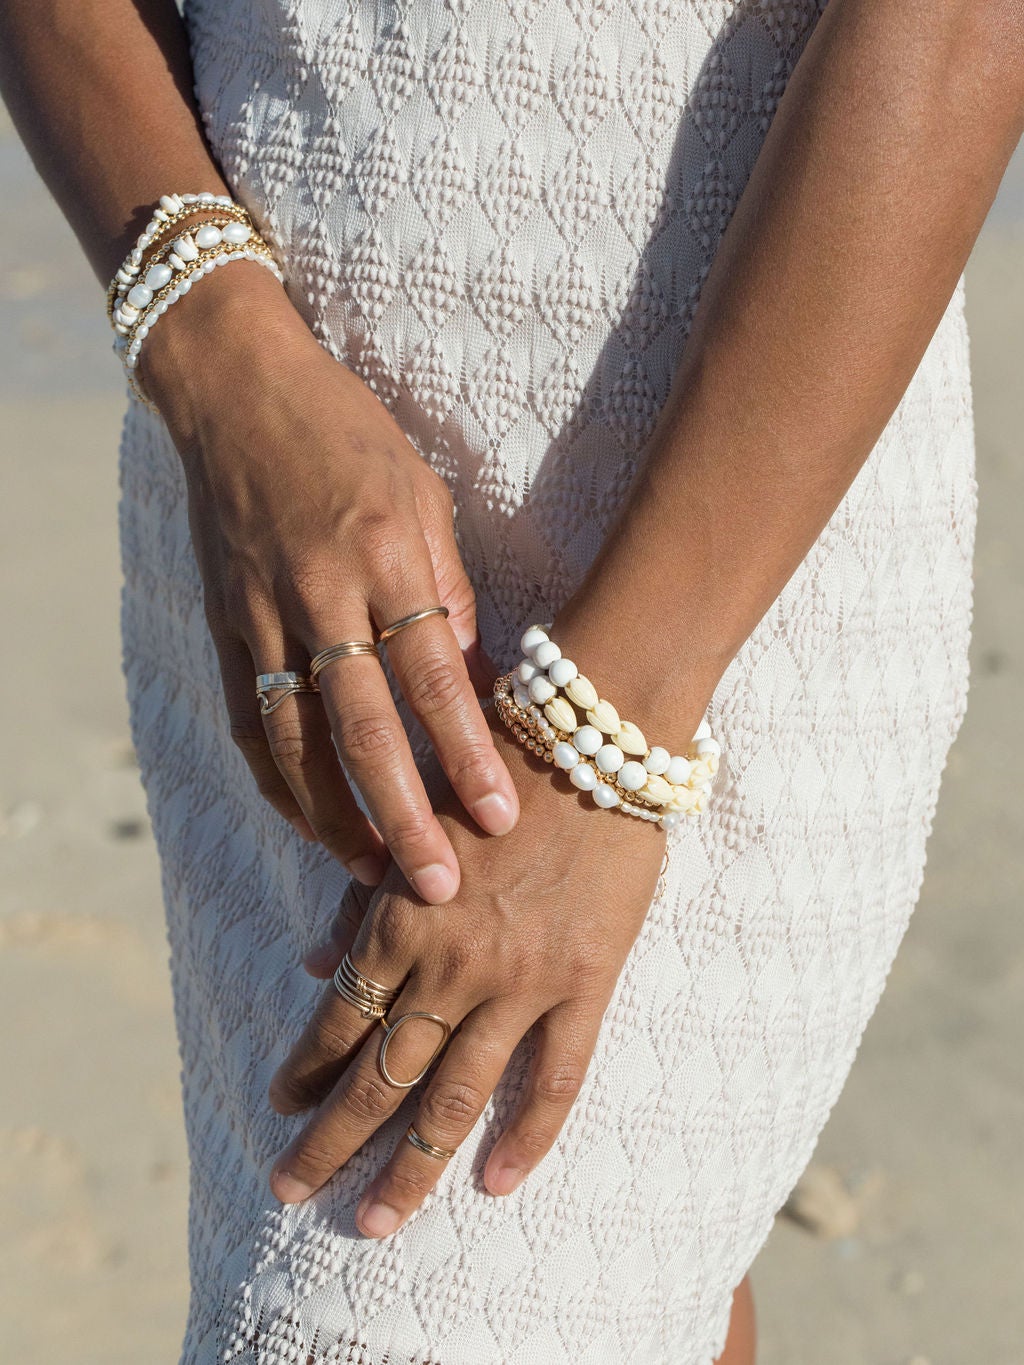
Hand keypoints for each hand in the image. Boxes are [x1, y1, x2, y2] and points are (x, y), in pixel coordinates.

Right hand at [138, 264, 519, 900]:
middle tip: (438, 889)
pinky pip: (250, 720)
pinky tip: (311, 823)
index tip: (498, 818)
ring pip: (297, 740)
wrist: (237, 393)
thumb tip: (467, 680)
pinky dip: (280, 781)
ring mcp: (263, 614)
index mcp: (386, 555)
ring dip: (335, 818)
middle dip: (404, 815)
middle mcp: (320, 592)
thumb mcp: (423, 494)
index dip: (467, 753)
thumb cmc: (349, 436)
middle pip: (364, 727)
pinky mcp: (225, 626)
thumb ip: (446, 590)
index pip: (433, 676)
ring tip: (375, 875)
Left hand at [265, 706, 667, 1236]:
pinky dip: (528, 1136)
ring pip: (455, 1096)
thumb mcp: (413, 825)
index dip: (304, 1072)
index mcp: (400, 920)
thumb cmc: (494, 769)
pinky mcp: (584, 982)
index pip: (337, 1020)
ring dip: (410, 1164)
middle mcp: (451, 964)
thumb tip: (313, 962)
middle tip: (290, 1192)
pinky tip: (497, 1182)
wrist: (591, 738)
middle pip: (380, 1076)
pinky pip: (556, 1077)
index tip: (279, 1109)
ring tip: (375, 1222)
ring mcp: (520, 981)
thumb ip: (364, 899)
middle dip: (330, 1142)